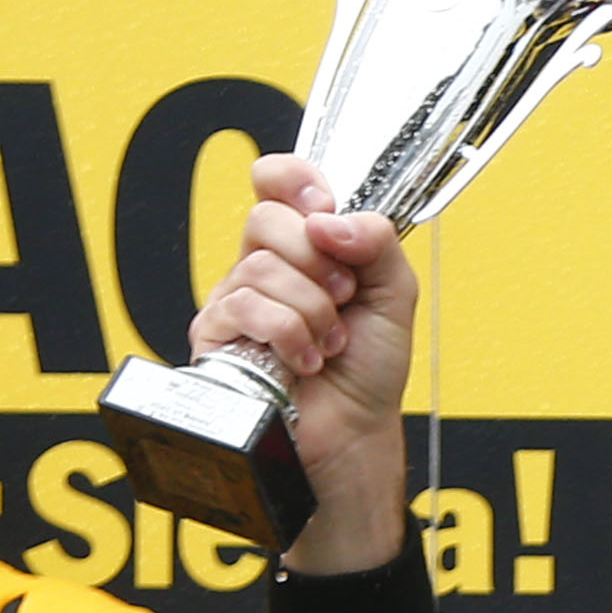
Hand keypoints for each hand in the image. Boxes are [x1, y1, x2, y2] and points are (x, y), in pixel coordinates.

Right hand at [187, 151, 418, 572]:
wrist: (355, 432)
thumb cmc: (370, 370)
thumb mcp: (394, 293)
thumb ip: (377, 241)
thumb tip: (330, 219)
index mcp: (304, 246)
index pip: (275, 182)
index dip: (293, 181)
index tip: (323, 207)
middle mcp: (264, 266)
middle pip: (265, 219)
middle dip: (318, 260)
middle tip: (343, 297)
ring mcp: (236, 300)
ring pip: (259, 267)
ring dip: (312, 309)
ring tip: (329, 342)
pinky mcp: (217, 336)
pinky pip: (244, 307)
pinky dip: (289, 334)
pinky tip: (305, 360)